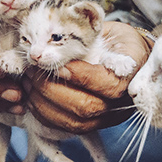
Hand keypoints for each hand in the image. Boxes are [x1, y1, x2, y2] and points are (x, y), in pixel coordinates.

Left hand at [22, 22, 150, 134]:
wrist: (133, 61)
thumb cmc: (123, 43)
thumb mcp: (116, 33)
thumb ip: (94, 39)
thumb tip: (59, 41)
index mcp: (130, 80)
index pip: (107, 85)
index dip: (80, 76)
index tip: (58, 65)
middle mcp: (119, 105)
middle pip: (85, 107)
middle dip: (52, 89)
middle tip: (33, 70)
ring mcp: (105, 118)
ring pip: (72, 121)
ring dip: (43, 102)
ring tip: (28, 81)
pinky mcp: (90, 126)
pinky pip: (64, 128)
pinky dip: (43, 114)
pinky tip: (32, 96)